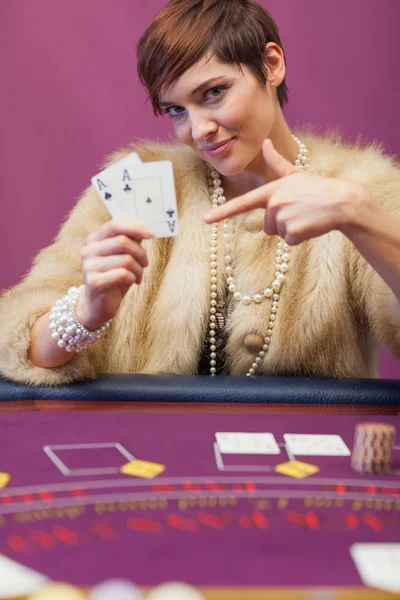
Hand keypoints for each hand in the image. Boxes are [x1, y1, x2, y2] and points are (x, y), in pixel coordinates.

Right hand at [77, 219, 153, 329]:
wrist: (98, 305)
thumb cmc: (114, 278)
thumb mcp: (123, 256)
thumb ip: (131, 241)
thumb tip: (146, 228)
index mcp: (94, 240)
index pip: (114, 225)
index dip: (134, 227)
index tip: (151, 233)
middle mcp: (88, 250)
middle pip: (123, 242)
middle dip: (140, 253)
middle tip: (145, 263)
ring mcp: (89, 266)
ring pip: (126, 260)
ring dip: (139, 269)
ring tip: (137, 276)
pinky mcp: (94, 282)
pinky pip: (123, 274)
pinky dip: (133, 278)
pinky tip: (131, 282)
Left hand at [204, 139, 360, 245]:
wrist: (341, 202)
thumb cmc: (317, 188)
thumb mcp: (295, 174)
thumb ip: (276, 162)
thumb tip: (266, 143)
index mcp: (271, 190)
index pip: (242, 203)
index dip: (222, 212)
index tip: (205, 219)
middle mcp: (274, 204)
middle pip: (265, 225)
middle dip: (280, 222)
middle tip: (299, 210)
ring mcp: (282, 218)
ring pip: (277, 233)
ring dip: (291, 229)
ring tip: (306, 216)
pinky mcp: (293, 233)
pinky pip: (289, 241)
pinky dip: (300, 237)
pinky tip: (310, 225)